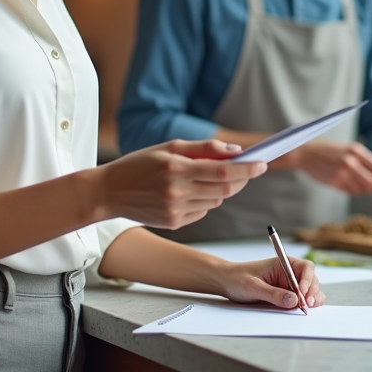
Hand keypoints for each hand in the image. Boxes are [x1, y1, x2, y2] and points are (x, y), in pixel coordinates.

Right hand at [97, 139, 266, 228]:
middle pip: (225, 190)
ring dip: (222, 190)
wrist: (110, 191)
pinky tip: (189, 192)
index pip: (223, 172)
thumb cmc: (141, 164)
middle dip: (241, 180)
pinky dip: (205, 201)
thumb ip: (204, 148)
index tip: (262, 163)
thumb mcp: (169, 146)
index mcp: (176, 168)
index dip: (246, 169)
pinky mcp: (174, 224)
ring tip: (207, 178)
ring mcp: (176, 211)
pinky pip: (202, 211)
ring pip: (215, 201)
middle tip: (248, 170)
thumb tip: (235, 152)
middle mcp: (177, 192)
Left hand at [215, 256, 324, 310]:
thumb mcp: (253, 286)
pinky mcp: (286, 296)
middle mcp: (289, 273)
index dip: (308, 280)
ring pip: (309, 291)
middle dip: (312, 292)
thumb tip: (294, 300)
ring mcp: (288, 285)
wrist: (226, 283)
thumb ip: (273, 294)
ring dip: (311, 300)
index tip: (303, 293)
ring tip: (306, 309)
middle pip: (311, 280)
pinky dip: (305, 306)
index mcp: (283, 263)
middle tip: (307, 305)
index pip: (305, 268)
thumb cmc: (238, 278)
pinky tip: (302, 310)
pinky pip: (301, 301)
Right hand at [292, 140, 371, 195]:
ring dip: (359, 190)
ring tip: (350, 182)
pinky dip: (349, 191)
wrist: (305, 153)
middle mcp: (352, 160)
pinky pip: (350, 192)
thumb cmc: (328, 151)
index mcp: (357, 150)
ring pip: (362, 190)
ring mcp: (343, 171)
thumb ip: (363, 161)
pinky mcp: (335, 181)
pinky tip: (341, 182)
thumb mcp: (348, 149)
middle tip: (364, 186)